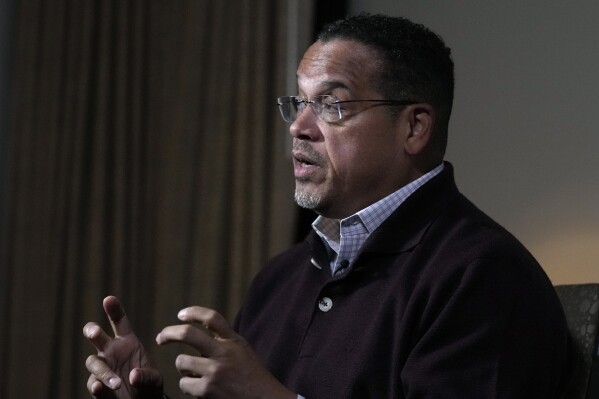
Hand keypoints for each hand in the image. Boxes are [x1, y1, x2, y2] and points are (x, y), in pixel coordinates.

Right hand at [84, 296, 162, 398]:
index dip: (114, 310)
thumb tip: (133, 376)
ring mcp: (103, 367)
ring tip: (117, 383)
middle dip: (93, 331)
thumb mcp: (155, 379)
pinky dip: (96, 385)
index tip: (108, 299)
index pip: (119, 322)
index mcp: (127, 342)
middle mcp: (111, 351)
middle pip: (96, 336)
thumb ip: (147, 376)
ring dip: (103, 371)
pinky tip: (100, 388)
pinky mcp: (98, 386)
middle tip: (94, 332)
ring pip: (93, 362)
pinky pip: (93, 383)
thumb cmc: (149, 385)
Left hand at [156, 306, 295, 398]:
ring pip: (182, 362)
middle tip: (160, 338)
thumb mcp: (242, 351)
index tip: (181, 314)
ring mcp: (215, 371)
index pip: (212, 318)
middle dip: (169, 334)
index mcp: (233, 340)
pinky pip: (184, 384)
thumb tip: (196, 333)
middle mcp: (224, 352)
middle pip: (188, 334)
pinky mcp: (208, 390)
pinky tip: (200, 389)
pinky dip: (188, 387)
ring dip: (183, 369)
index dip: (193, 312)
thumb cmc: (252, 376)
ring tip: (194, 375)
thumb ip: (224, 341)